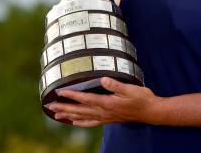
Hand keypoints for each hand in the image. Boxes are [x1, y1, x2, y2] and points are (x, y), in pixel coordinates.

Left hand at [46, 77, 163, 126]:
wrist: (150, 112)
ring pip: (83, 117)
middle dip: (64, 107)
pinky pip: (91, 122)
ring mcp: (105, 117)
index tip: (60, 91)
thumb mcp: (130, 88)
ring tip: (56, 114)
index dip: (72, 95)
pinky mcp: (108, 119)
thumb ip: (115, 84)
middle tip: (50, 105)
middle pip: (80, 110)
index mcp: (107, 103)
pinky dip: (80, 122)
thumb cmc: (141, 98)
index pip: (85, 99)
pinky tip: (74, 122)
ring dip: (68, 115)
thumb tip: (103, 79)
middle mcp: (104, 112)